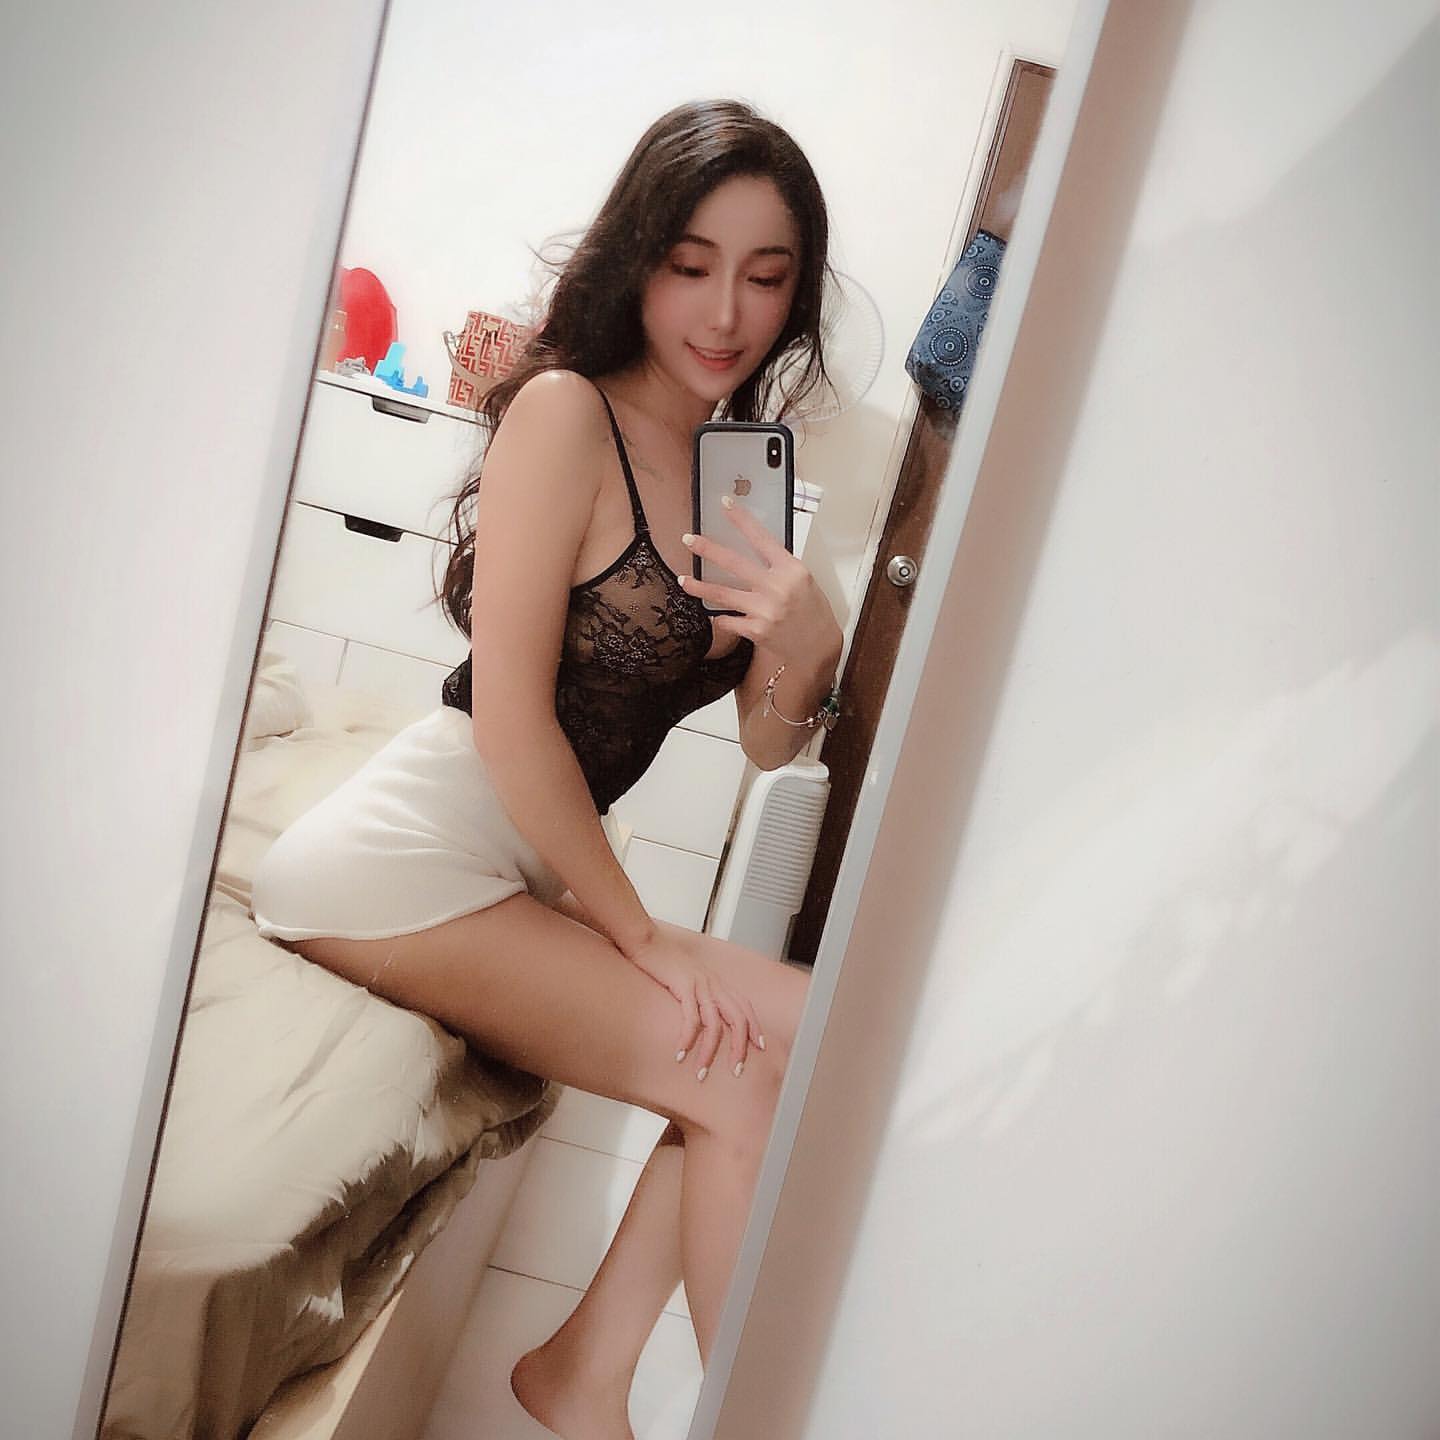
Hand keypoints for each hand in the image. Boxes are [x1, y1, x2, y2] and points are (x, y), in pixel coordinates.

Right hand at [624, 926, 763, 1081]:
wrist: (646, 941)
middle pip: (738, 1019)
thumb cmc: (663, 960)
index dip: (755, 1027)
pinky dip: (688, 1038)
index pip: (745, 1007)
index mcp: (717, 982)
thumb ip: (698, 993)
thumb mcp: (688, 977)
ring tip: (701, 1072)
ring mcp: (700, 985)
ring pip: (715, 1024)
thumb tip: (701, 1014)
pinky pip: (691, 1018)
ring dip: (709, 1052)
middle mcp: (713, 983)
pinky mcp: (683, 986)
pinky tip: (680, 1054)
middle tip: (736, 1070)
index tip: (760, 1047)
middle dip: (740, 1047)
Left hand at [679, 498, 839, 663]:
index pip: (761, 538)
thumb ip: (778, 565)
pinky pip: (727, 621)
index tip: (724, 503)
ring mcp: (764, 610)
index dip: (741, 519)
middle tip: (688, 539)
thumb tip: (750, 548)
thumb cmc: (812, 610)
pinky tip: (715, 614)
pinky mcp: (756, 631)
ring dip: (698, 586)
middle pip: (733, 562)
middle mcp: (776, 588)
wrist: (819, 646)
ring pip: (721, 594)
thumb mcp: (802, 579)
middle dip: (707, 549)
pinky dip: (720, 617)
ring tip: (683, 580)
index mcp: (791, 569)